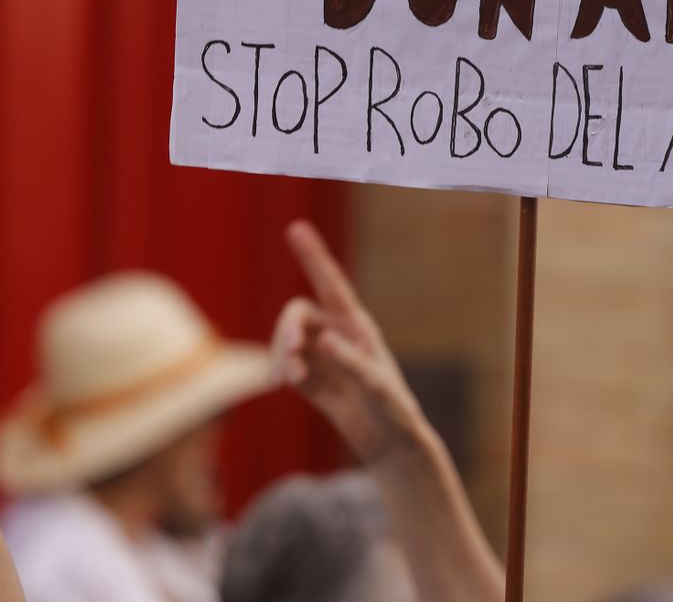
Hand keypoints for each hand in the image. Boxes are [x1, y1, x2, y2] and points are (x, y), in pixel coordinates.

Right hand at [272, 220, 424, 462]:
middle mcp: (336, 334)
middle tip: (288, 354)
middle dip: (286, 329)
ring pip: (286, 340)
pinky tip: (285, 383)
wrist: (390, 444)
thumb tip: (324, 341)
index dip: (313, 256)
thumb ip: (350, 362)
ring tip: (289, 379)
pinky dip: (279, 370)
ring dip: (279, 354)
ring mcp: (320, 357)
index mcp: (357, 326)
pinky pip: (283, 365)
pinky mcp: (310, 380)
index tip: (296, 228)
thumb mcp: (376, 385)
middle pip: (297, 315)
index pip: (330, 283)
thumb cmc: (393, 409)